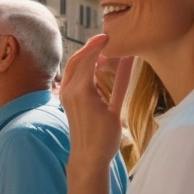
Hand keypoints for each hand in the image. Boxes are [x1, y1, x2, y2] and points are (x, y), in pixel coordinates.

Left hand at [60, 35, 133, 167]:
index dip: (99, 45)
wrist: (87, 157)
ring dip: (85, 56)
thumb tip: (128, 58)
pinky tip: (95, 66)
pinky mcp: (66, 99)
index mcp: (82, 91)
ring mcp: (65, 95)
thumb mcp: (116, 109)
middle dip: (91, 47)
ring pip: (72, 67)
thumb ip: (121, 81)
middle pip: (78, 60)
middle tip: (106, 38)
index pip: (89, 59)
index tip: (110, 36)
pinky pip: (71, 76)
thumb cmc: (104, 138)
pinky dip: (81, 67)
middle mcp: (69, 90)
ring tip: (102, 50)